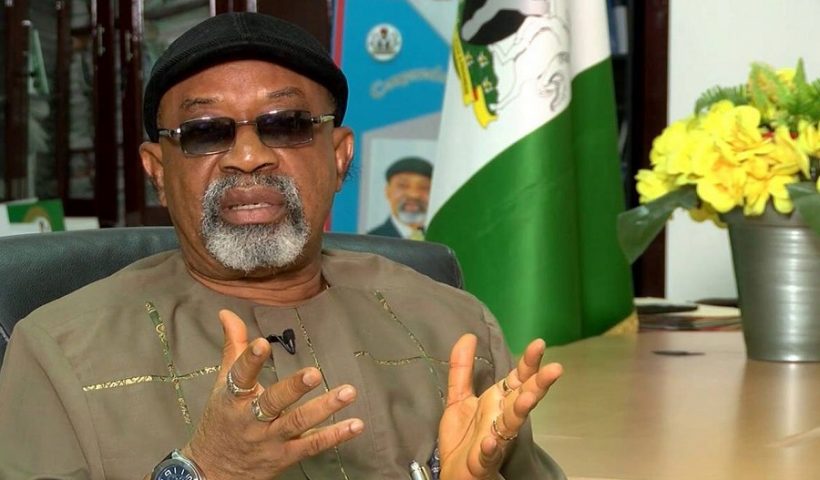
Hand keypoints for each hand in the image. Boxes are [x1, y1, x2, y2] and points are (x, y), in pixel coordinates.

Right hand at [181, 310, 363, 479]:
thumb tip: (227, 312)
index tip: (263, 343)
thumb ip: (233, 347)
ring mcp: (270, 439)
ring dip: (324, 408)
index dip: (250, 359)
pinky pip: (311, 446)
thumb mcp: (222, 385)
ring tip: (348, 392)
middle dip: (292, 388)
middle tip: (314, 373)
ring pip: (297, 424)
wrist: (211, 472)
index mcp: (233, 397)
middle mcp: (251, 419)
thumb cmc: (221, 420)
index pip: (240, 375)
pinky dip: (334, 436)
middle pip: (272, 402)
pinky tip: (355, 425)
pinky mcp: (285, 456)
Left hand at [438, 334, 561, 479]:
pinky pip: (487, 453)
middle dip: (538, 384)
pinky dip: (490, 448)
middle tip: (555, 369)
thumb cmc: (462, 437)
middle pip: (523, 398)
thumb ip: (462, 368)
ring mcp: (495, 439)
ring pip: (512, 423)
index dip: (528, 362)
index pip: (518, 378)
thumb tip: (468, 335)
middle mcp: (502, 418)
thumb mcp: (458, 396)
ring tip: (528, 397)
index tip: (539, 344)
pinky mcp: (481, 460)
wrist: (452, 472)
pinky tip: (490, 441)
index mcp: (499, 401)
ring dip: (521, 410)